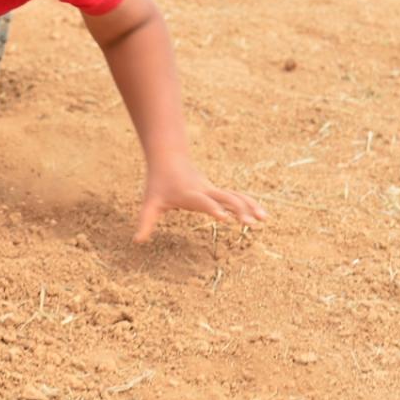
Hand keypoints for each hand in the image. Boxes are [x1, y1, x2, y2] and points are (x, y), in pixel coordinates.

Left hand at [134, 164, 266, 242]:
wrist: (169, 158)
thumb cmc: (159, 183)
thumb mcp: (150, 203)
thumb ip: (145, 222)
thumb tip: (136, 242)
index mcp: (189, 194)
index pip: (202, 202)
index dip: (213, 208)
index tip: (224, 218)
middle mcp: (204, 191)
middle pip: (225, 198)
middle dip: (238, 209)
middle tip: (249, 224)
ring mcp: (213, 190)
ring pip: (235, 196)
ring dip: (249, 206)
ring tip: (263, 220)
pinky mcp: (217, 191)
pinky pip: (237, 197)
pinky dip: (249, 203)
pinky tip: (261, 214)